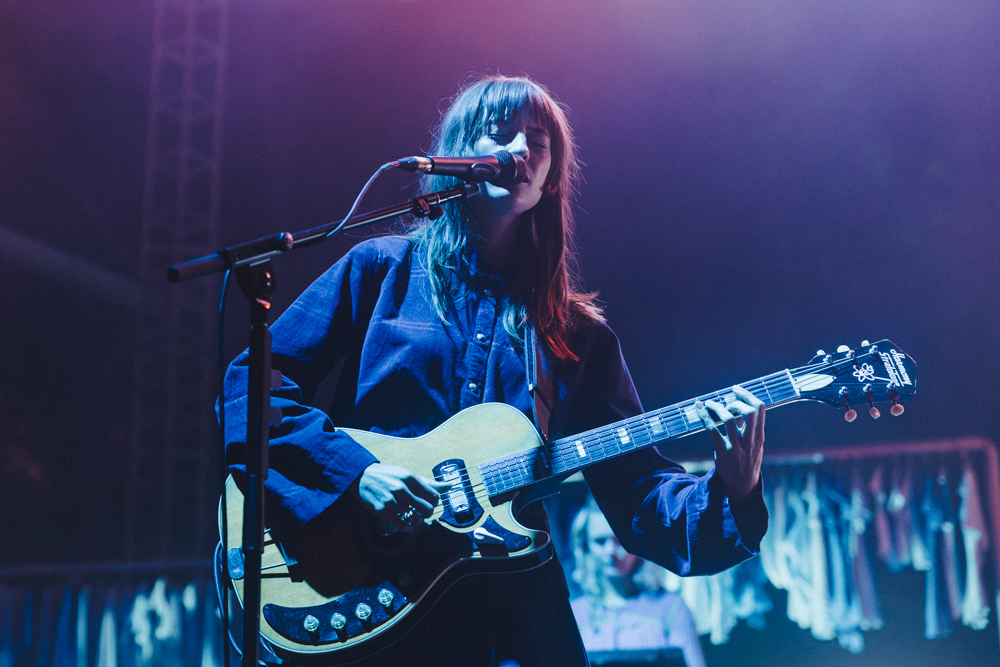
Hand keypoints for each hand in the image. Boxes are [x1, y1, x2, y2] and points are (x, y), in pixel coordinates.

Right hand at [351, 463, 452, 533]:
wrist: (361, 476)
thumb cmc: (387, 475)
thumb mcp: (406, 474)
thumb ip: (427, 482)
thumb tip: (449, 486)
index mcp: (409, 477)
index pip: (433, 495)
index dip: (434, 502)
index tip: (430, 502)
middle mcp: (402, 488)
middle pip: (426, 508)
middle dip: (428, 513)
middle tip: (424, 512)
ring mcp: (392, 500)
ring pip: (415, 518)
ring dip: (418, 521)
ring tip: (415, 518)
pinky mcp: (382, 510)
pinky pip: (401, 525)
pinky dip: (409, 529)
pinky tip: (410, 527)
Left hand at [695, 385, 764, 501]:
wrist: (742, 484)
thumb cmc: (748, 460)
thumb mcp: (756, 444)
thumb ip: (752, 427)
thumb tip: (742, 406)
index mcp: (759, 435)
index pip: (759, 409)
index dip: (747, 395)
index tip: (736, 389)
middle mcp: (749, 440)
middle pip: (748, 412)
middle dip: (736, 401)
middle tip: (726, 400)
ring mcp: (736, 446)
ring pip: (727, 420)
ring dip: (717, 407)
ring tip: (710, 404)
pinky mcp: (722, 452)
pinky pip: (711, 430)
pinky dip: (704, 416)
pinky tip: (699, 408)